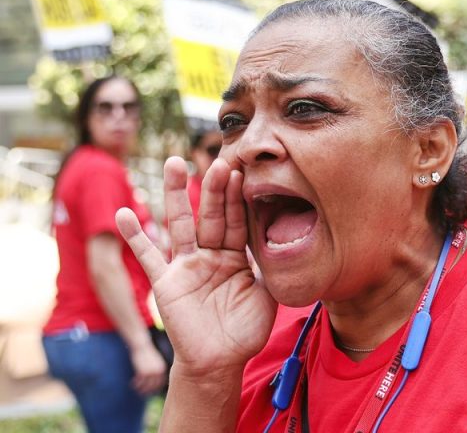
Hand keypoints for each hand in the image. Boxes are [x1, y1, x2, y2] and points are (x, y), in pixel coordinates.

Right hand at [116, 157, 276, 376]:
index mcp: (236, 256)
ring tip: (174, 164)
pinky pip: (149, 257)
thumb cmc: (245, 329)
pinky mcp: (167, 282)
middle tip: (219, 161)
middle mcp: (210, 255)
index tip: (242, 170)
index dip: (239, 198)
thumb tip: (286, 238)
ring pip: (181, 224)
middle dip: (215, 189)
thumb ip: (270, 265)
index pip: (238, 221)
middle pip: (212, 215)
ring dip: (177, 195)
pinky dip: (136, 237)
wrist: (221, 362)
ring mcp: (187, 266)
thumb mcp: (268, 293)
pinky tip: (124, 215)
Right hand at [129, 343, 166, 394]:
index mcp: (162, 369)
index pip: (160, 383)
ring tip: (136, 389)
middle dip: (147, 391)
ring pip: (145, 385)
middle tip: (142, 393)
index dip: (155, 388)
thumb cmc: (147, 354)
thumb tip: (154, 380)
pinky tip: (132, 384)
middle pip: (153, 386)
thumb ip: (155, 370)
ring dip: (140, 388)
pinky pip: (139, 381)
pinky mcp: (142, 372)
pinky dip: (135, 384)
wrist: (142, 346)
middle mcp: (158, 372)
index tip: (150, 392)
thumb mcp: (154, 362)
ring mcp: (150, 372)